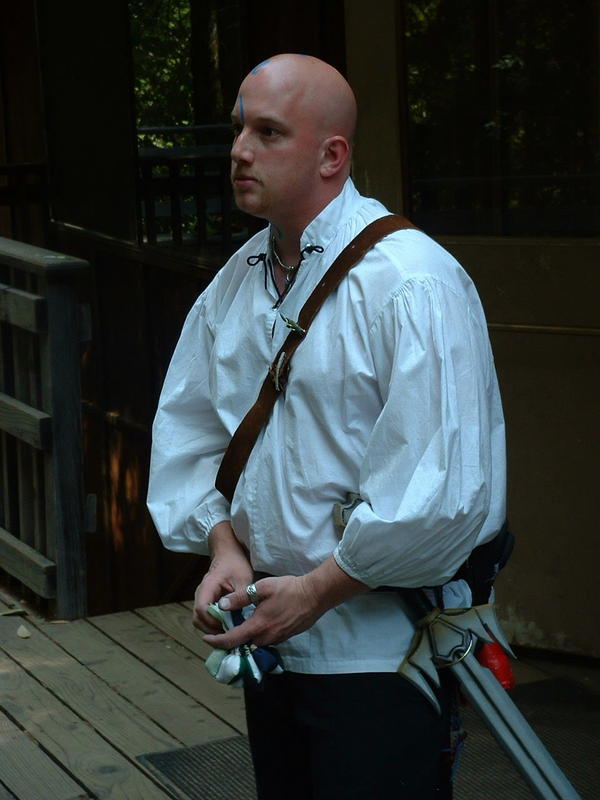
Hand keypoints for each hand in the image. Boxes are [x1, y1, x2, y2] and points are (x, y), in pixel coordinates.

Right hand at [192, 521, 252, 633]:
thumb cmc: (236, 565)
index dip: (212, 621)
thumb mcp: (243, 580)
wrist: (229, 555)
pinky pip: (204, 617)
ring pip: (199, 620)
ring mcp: (201, 598)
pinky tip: (227, 625)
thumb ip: (240, 598)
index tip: (227, 626)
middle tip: (229, 634)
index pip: (202, 609)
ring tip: (228, 630)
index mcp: (208, 587)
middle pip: (197, 618)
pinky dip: (212, 624)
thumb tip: (236, 617)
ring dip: (211, 628)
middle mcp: (200, 594)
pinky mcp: (205, 602)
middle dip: (211, 629)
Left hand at [202, 574, 320, 648]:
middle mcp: (266, 637)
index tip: (205, 639)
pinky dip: (259, 634)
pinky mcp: (286, 637)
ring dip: (246, 636)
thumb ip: (241, 598)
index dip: (216, 641)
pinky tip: (259, 622)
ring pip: (255, 642)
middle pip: (243, 644)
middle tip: (222, 629)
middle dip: (231, 639)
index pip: (231, 640)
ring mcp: (278, 639)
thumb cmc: (289, 589)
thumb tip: (222, 605)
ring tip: (239, 625)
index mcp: (258, 626)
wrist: (315, 595)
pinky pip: (267, 639)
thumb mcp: (262, 588)